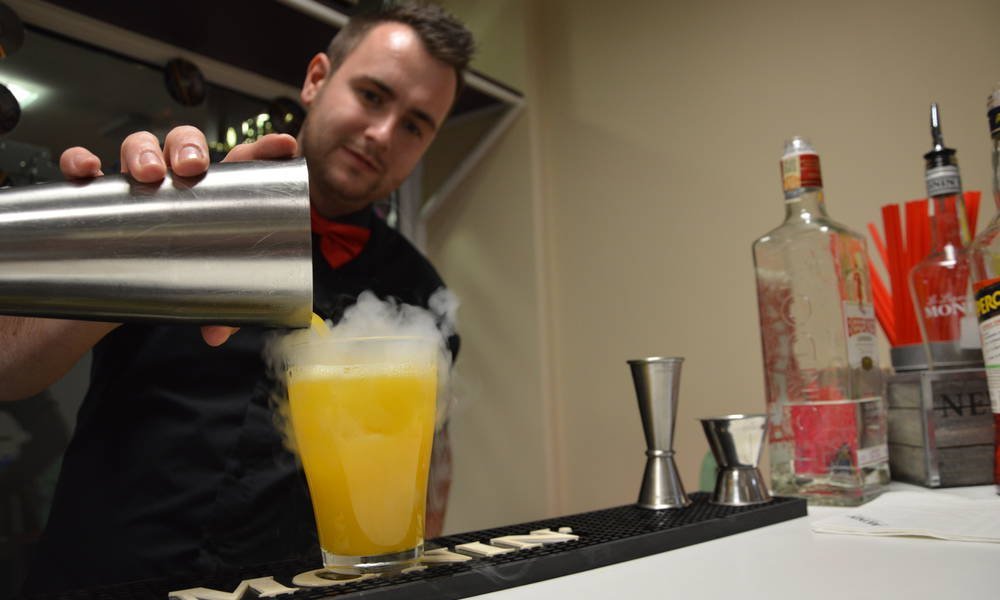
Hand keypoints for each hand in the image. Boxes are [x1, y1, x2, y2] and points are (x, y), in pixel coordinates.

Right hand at [59, 129, 299, 346]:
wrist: (123, 289)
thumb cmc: (175, 275)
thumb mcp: (203, 293)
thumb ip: (217, 313)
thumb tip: (216, 332)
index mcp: (213, 194)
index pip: (241, 162)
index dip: (263, 150)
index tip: (283, 147)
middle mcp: (174, 180)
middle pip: (184, 144)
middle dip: (188, 147)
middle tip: (191, 169)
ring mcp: (136, 183)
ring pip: (139, 146)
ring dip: (144, 151)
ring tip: (149, 175)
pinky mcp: (97, 195)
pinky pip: (84, 169)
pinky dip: (80, 162)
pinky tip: (86, 172)